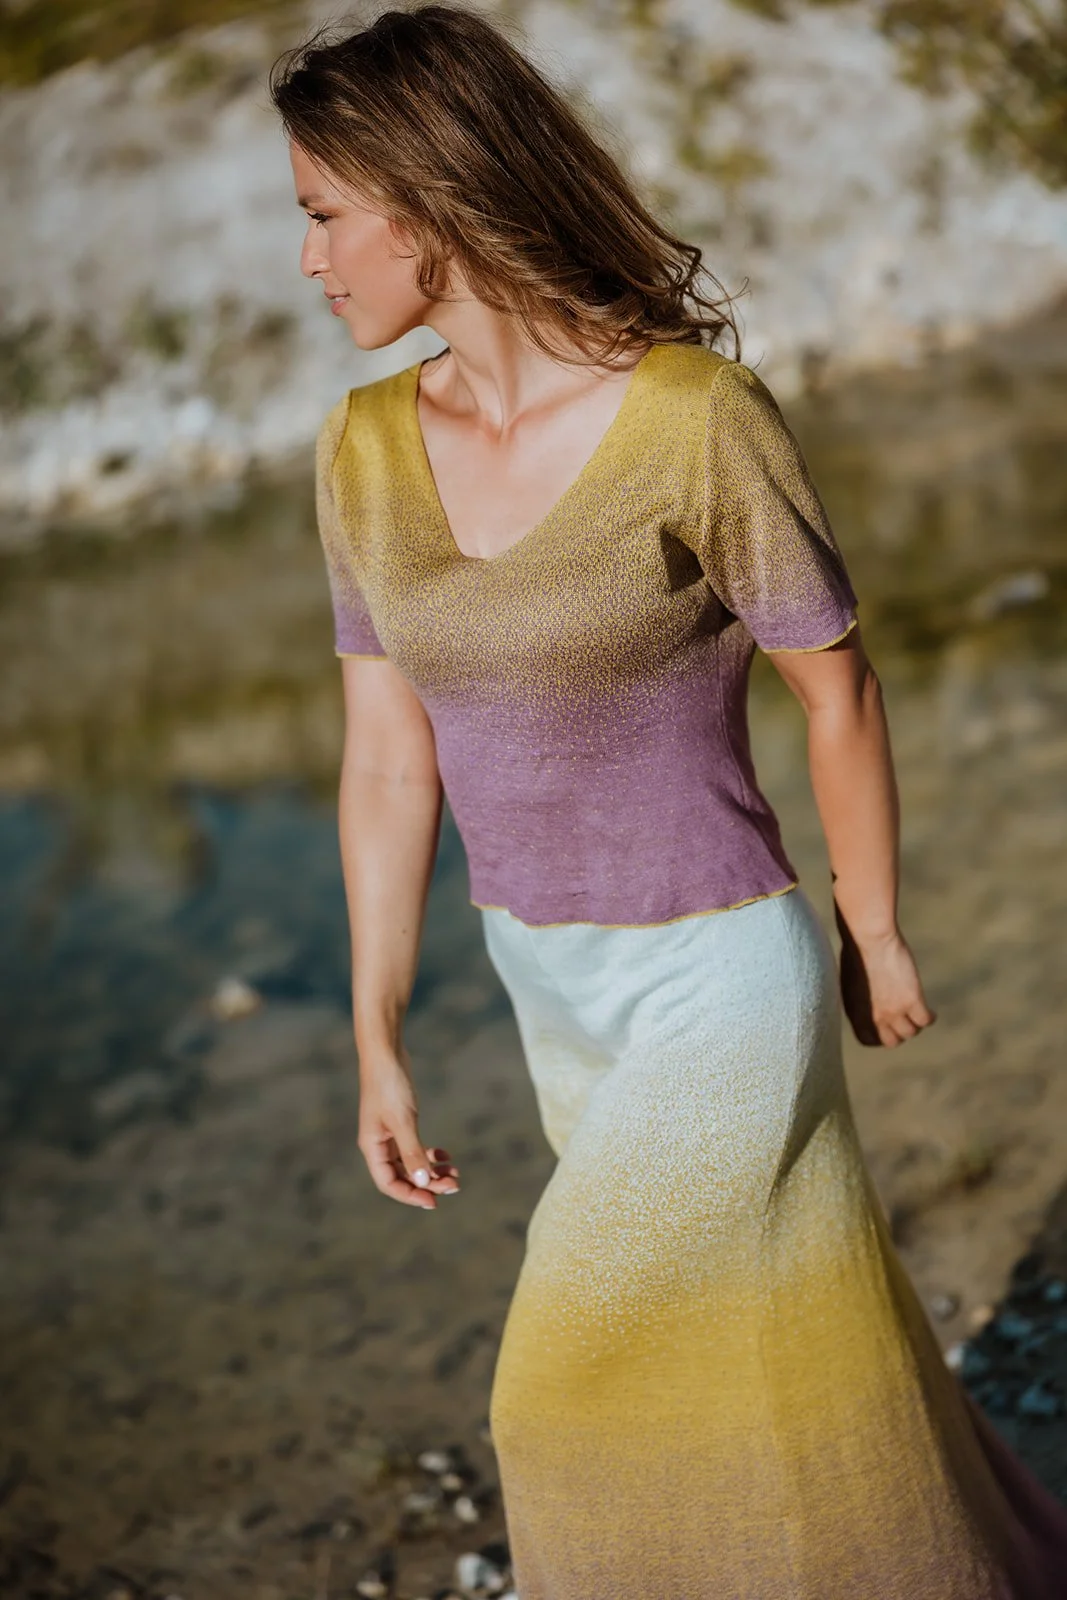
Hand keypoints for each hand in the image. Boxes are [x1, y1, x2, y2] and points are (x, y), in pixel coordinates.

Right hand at [357, 1050, 459, 1208]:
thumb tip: (423, 1183)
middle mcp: (379, 1145)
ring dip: (431, 1170)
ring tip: (455, 1172)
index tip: (434, 1201)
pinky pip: (414, 1148)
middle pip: (403, 1176)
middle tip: (454, 1185)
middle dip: (428, 1183)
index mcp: (373, 1147)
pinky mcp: (400, 1123)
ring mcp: (389, 1134)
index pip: (389, 1184)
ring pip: (411, 1163)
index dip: (410, 1196)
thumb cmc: (390, 1085)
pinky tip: (445, 1153)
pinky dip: (430, 1154)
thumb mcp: (403, 1121)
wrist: (386, 1053)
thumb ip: (412, 1153)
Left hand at [834, 904, 936, 1047]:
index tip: (885, 1026)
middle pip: (892, 1041)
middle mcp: (875, 1017)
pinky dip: (930, 1017)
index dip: (879, 1035)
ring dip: (915, 1024)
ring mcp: (894, 1011)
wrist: (869, 938)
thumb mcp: (850, 982)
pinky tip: (931, 1011)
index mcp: (856, 1013)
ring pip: (911, 1032)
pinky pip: (925, 1020)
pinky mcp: (912, 1000)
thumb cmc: (856, 951)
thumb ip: (859, 999)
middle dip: (898, 1032)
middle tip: (903, 1019)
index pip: (868, 1040)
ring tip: (917, 1012)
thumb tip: (867, 1004)